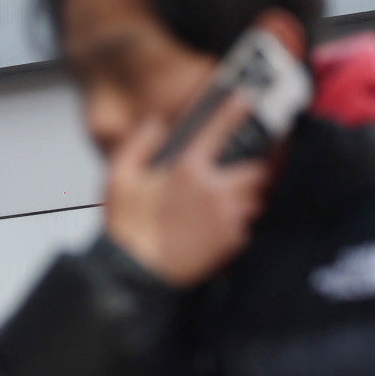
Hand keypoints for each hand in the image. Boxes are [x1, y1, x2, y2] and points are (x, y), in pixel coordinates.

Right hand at [104, 95, 269, 287]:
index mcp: (187, 170)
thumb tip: (154, 124)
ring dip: (248, 195)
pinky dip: (238, 222)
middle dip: (252, 168)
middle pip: (256, 171)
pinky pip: (247, 225)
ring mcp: (226, 218)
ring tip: (229, 198)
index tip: (244, 101)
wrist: (135, 273)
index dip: (233, 111)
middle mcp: (214, 190)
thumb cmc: (126, 228)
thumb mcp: (118, 178)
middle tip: (240, 169)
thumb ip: (138, 144)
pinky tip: (219, 224)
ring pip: (255, 198)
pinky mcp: (230, 242)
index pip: (218, 131)